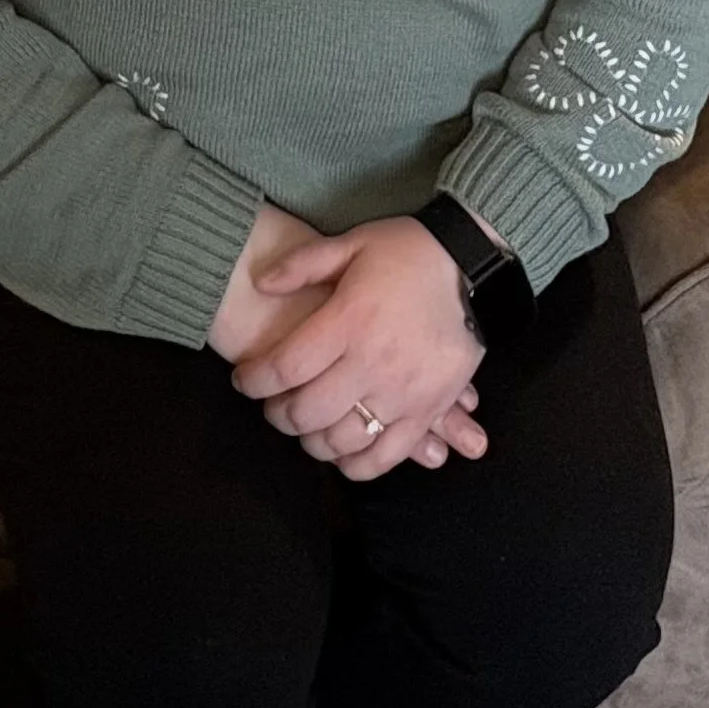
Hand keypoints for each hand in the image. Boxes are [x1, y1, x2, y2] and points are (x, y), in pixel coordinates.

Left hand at [229, 215, 489, 480]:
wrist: (465, 258)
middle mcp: (373, 361)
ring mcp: (404, 390)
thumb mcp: (350, 242)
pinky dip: (359, 465)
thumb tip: (259, 282)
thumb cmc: (404, 250)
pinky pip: (388, 453)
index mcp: (348, 321)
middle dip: (278, 415)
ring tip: (305, 428)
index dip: (254, 381)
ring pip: (343, 439)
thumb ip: (302, 263)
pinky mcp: (430, 406)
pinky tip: (343, 456)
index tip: (243, 380)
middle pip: (308, 411)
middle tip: (272, 406)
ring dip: (313, 441)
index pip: (285, 367)